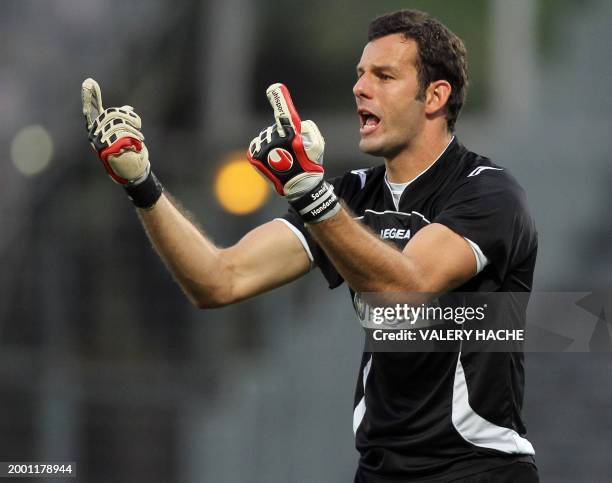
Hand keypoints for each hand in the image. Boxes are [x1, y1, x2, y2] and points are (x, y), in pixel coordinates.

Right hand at [81, 78, 162, 207]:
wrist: (130, 171)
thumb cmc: (125, 151)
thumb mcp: (123, 133)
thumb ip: (122, 120)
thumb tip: (128, 109)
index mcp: (96, 130)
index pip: (90, 111)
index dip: (89, 96)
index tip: (89, 81)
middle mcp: (95, 135)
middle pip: (112, 114)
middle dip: (128, 117)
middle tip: (138, 123)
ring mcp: (101, 142)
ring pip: (119, 122)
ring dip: (133, 127)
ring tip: (139, 135)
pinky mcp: (110, 148)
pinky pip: (125, 133)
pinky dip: (135, 136)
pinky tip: (139, 143)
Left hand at [247, 83, 339, 222]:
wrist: (299, 189)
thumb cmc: (311, 165)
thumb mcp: (318, 145)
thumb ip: (309, 128)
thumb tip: (296, 124)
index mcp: (291, 136)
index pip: (285, 114)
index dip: (280, 99)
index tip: (274, 88)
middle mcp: (275, 140)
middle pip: (276, 128)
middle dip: (282, 136)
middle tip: (291, 152)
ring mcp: (263, 149)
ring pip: (266, 136)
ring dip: (272, 143)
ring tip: (282, 159)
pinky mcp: (255, 157)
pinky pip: (257, 146)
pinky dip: (263, 151)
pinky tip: (272, 161)